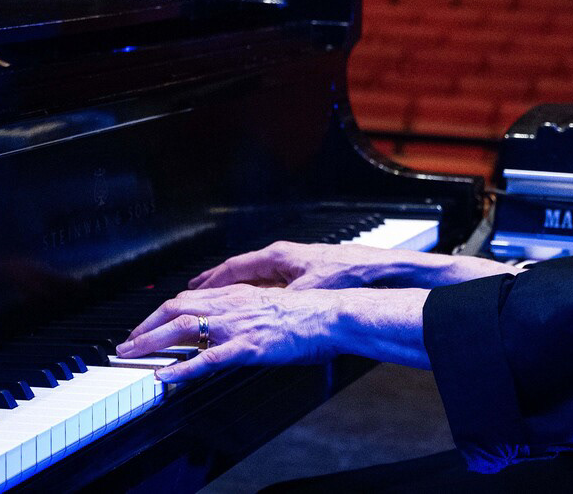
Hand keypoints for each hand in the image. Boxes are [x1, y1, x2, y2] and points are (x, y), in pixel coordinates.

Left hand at [117, 284, 342, 382]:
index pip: (190, 298)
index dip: (163, 311)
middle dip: (146, 324)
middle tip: (126, 342)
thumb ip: (250, 311)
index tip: (147, 324)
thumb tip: (236, 322)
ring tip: (131, 354)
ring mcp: (238, 326)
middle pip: (176, 308)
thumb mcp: (273, 305)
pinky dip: (181, 367)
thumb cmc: (311, 312)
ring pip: (183, 327)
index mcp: (239, 295)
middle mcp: (233, 305)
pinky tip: (165, 375)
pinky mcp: (248, 346)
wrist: (333, 314)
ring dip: (151, 340)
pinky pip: (207, 358)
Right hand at [186, 240, 409, 290]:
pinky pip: (272, 282)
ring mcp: (295, 264)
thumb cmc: (346, 274)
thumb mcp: (304, 294)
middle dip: (217, 282)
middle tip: (194, 292)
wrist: (379, 270)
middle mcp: (284, 257)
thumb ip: (277, 304)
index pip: (235, 267)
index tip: (192, 289)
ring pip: (256, 276)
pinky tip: (253, 303)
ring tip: (217, 298)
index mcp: (279, 257)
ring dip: (235, 287)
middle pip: (242, 270)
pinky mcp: (307, 273)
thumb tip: (255, 316)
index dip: (211, 280)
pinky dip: (257, 291)